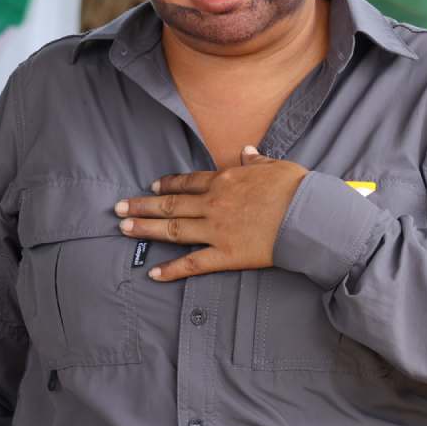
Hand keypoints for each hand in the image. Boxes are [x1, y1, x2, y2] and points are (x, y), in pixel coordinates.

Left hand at [114, 146, 307, 280]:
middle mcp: (213, 203)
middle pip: (170, 204)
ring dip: (146, 229)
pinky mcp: (226, 254)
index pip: (188, 182)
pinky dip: (172, 269)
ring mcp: (216, 229)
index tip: (152, 186)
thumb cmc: (296, 188)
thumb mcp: (275, 166)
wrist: (309, 215)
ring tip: (124, 229)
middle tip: (117, 208)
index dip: (167, 185)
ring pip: (173, 229)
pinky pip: (193, 263)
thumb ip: (257, 161)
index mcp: (225, 180)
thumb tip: (248, 151)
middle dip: (142, 205)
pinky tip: (154, 273)